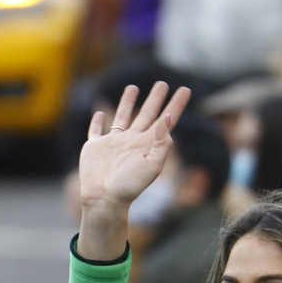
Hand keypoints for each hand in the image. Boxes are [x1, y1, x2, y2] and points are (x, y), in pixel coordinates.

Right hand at [75, 82, 190, 260]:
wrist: (105, 200)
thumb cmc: (129, 186)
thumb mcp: (152, 164)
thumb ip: (161, 141)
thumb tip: (168, 117)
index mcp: (148, 144)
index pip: (165, 120)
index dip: (176, 105)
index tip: (185, 89)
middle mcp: (132, 141)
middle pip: (146, 114)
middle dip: (155, 99)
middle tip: (163, 83)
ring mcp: (113, 143)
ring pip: (122, 117)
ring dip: (127, 102)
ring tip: (133, 87)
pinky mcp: (95, 147)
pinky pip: (96, 130)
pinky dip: (97, 121)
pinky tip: (100, 112)